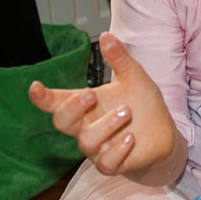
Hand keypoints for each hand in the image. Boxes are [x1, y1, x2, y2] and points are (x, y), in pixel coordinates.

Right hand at [29, 32, 177, 175]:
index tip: (36, 87)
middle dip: (72, 108)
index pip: (57, 102)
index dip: (43, 97)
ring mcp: (99, 147)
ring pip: (86, 142)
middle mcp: (87, 126)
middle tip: (90, 94)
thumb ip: (119, 59)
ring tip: (127, 112)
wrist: (165, 134)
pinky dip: (117, 150)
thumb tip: (107, 36)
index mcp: (86, 105)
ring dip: (105, 125)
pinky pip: (106, 164)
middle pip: (62, 122)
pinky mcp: (115, 163)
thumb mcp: (133, 77)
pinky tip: (129, 137)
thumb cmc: (143, 105)